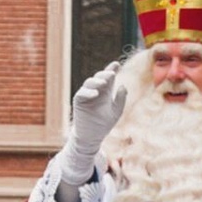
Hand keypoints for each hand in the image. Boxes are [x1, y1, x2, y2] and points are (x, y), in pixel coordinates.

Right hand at [57, 62, 127, 184]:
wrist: (92, 137)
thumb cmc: (103, 125)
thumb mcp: (116, 112)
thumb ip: (121, 99)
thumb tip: (123, 85)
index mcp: (105, 92)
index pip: (108, 77)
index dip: (111, 69)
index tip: (117, 64)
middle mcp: (95, 91)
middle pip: (99, 77)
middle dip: (105, 74)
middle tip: (112, 74)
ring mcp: (86, 96)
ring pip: (89, 83)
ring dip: (97, 81)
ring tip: (104, 83)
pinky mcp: (78, 102)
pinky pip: (81, 93)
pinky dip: (87, 92)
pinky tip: (95, 94)